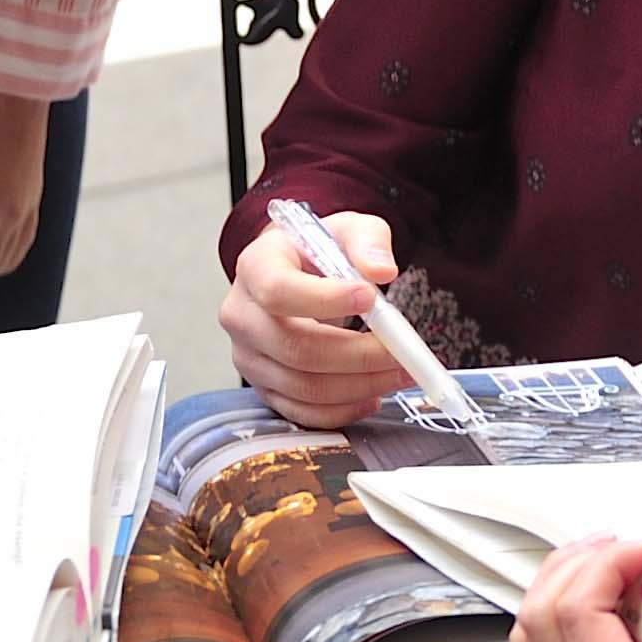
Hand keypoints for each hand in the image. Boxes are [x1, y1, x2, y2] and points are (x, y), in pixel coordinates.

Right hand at [216, 210, 407, 426]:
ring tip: (398, 372)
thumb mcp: (347, 229)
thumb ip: (368, 240)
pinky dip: (344, 409)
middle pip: (295, 347)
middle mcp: (242, 315)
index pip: (279, 290)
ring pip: (303, 386)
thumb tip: (382, 269)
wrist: (295, 274)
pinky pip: (302, 411)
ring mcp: (249, 356)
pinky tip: (373, 394)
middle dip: (357, 355)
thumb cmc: (318, 252)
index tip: (371, 298)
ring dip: (359, 385)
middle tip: (400, 352)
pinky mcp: (264, 387)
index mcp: (255, 267)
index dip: (325, 299)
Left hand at [512, 536, 641, 641]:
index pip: (577, 620)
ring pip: (535, 626)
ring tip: (615, 555)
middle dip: (580, 567)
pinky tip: (611, 578)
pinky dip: (570, 593)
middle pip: (542, 621)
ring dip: (566, 576)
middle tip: (631, 548)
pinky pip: (553, 634)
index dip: (605, 567)